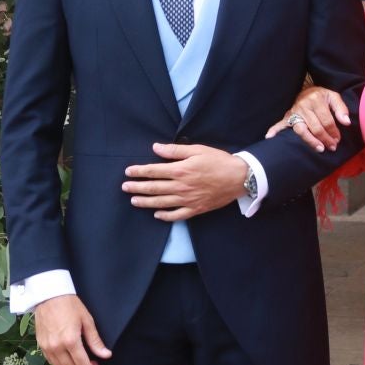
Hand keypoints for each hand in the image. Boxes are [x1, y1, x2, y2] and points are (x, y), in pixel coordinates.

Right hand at [33, 294, 110, 364]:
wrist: (48, 295)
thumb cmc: (70, 305)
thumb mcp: (87, 320)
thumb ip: (95, 341)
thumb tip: (106, 355)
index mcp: (70, 341)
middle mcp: (57, 348)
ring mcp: (47, 348)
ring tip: (82, 363)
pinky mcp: (41, 346)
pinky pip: (52, 363)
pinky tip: (69, 359)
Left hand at [122, 144, 247, 221]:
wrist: (239, 178)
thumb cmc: (218, 161)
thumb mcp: (197, 150)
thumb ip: (175, 150)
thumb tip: (156, 148)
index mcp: (180, 170)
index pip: (154, 171)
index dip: (139, 171)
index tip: (128, 171)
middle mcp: (181, 187)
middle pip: (154, 188)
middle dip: (137, 187)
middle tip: (125, 187)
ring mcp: (188, 200)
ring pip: (161, 203)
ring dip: (145, 202)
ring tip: (134, 200)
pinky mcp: (195, 209)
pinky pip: (176, 215)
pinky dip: (165, 216)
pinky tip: (156, 214)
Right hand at [266, 86, 350, 151]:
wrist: (307, 90)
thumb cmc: (322, 96)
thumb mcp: (333, 97)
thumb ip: (341, 109)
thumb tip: (346, 122)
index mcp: (316, 100)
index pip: (327, 120)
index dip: (334, 132)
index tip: (338, 140)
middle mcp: (303, 106)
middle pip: (315, 127)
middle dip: (325, 139)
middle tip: (332, 147)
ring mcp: (294, 112)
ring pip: (301, 130)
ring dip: (310, 141)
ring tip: (319, 148)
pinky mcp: (288, 116)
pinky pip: (280, 124)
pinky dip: (274, 130)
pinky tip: (269, 137)